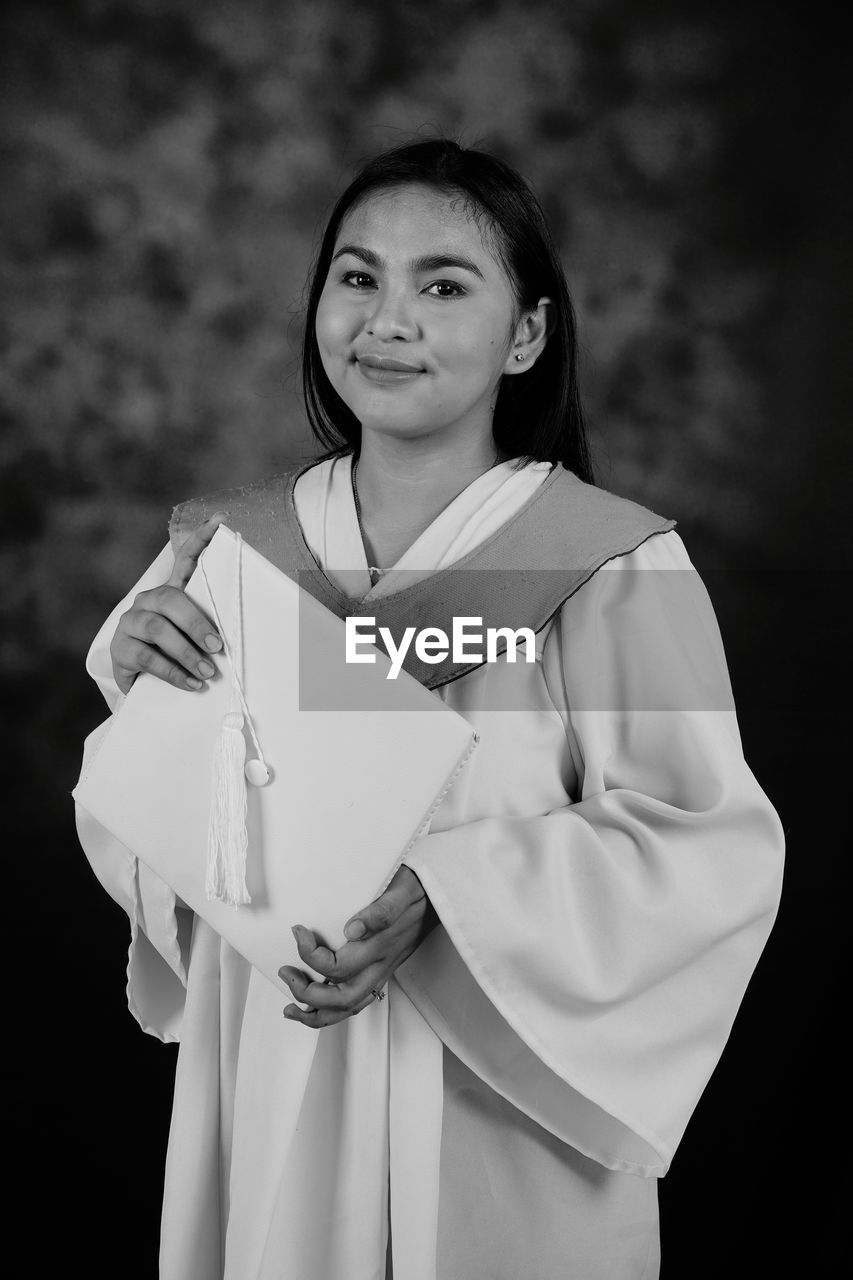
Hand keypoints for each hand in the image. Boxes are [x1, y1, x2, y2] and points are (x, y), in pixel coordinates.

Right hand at [110, 513, 229, 693]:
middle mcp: (148, 602)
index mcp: (170, 594)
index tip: (221, 520)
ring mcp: (131, 623)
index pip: (185, 560)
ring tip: (207, 672)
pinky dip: (173, 672)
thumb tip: (239, 636)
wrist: (141, 684)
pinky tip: (190, 683)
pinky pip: (147, 658)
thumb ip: (208, 628)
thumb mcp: (192, 638)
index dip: (201, 539)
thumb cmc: (174, 655)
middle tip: (218, 646)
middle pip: (171, 600)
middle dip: (197, 623)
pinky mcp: (120, 648)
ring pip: (159, 630)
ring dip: (187, 652)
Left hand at [278, 865, 438, 1026]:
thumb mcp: (403, 888)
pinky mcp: (383, 970)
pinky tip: (314, 1006)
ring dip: (317, 1013)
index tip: (298, 931)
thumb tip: (352, 929)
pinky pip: (357, 1002)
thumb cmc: (419, 887)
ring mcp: (383, 970)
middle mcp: (382, 964)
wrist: (442, 894)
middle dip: (307, 993)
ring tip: (290, 1008)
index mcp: (381, 946)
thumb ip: (381, 910)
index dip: (310, 955)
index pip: (338, 967)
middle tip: (285, 971)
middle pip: (341, 998)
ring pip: (350, 1008)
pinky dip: (331, 1011)